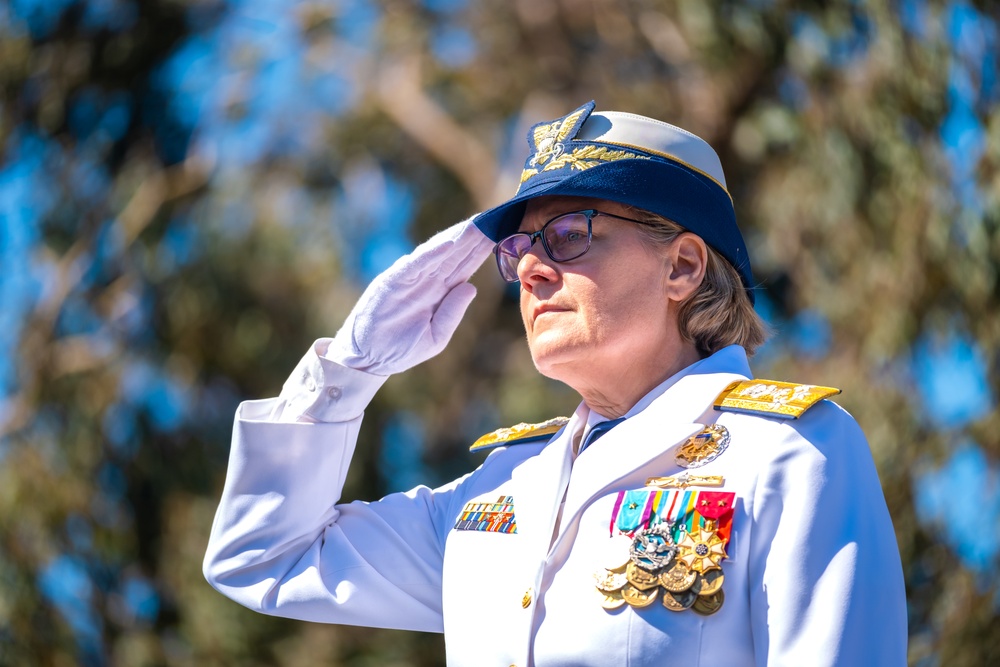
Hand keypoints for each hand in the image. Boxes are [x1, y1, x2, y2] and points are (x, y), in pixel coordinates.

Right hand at [327, 217, 493, 374]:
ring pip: (438, 253)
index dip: (482, 251)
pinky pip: (416, 264)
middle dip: (475, 238)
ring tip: (478, 224)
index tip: (502, 235)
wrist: (368, 358)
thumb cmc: (401, 349)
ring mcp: (410, 278)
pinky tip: (450, 243)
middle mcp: (427, 280)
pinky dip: (432, 253)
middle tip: (496, 218)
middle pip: (456, 255)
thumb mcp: (435, 336)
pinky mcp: (393, 281)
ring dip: (458, 239)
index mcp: (439, 293)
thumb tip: (471, 287)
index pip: (465, 267)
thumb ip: (452, 313)